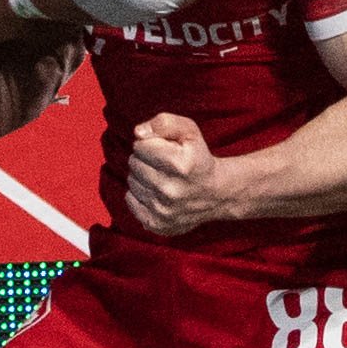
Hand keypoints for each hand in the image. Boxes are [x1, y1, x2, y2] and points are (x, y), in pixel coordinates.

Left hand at [126, 113, 234, 236]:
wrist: (216, 194)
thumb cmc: (198, 158)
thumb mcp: (190, 131)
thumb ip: (164, 123)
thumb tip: (138, 133)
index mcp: (179, 165)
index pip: (140, 145)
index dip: (150, 143)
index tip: (163, 148)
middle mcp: (170, 190)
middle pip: (133, 163)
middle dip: (145, 159)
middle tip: (163, 163)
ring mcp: (162, 210)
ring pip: (131, 181)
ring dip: (142, 176)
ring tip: (161, 176)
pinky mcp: (156, 224)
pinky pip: (130, 200)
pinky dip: (139, 194)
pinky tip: (155, 191)